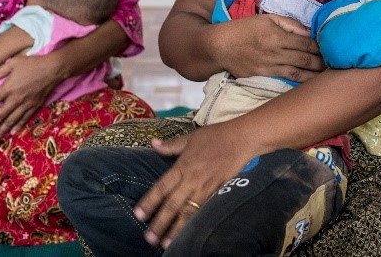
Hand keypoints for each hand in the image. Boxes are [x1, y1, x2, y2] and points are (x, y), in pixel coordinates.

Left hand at [0, 54, 60, 141]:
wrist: (54, 69)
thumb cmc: (33, 63)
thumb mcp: (14, 62)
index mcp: (8, 88)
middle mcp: (15, 99)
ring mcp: (26, 104)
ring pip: (11, 120)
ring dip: (2, 131)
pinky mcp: (35, 106)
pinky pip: (25, 118)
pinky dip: (18, 126)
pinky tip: (12, 133)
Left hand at [134, 124, 256, 247]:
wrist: (242, 139)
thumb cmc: (216, 136)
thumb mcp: (191, 137)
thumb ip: (171, 146)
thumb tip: (153, 144)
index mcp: (182, 166)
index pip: (161, 188)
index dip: (149, 202)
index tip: (138, 215)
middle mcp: (191, 181)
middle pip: (172, 205)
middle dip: (159, 223)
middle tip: (149, 238)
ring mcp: (205, 189)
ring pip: (187, 213)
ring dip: (176, 229)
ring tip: (166, 244)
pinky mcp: (218, 193)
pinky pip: (204, 211)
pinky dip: (195, 224)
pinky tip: (190, 234)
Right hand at [212, 13, 324, 81]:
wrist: (219, 46)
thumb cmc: (243, 29)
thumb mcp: (266, 18)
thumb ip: (288, 23)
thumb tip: (307, 31)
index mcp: (276, 35)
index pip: (305, 43)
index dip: (320, 47)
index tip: (332, 48)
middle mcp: (275, 52)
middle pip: (305, 59)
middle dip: (322, 62)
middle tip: (336, 64)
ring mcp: (269, 66)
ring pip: (298, 72)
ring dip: (314, 75)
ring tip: (328, 76)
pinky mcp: (263, 76)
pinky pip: (286, 78)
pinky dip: (300, 81)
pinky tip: (310, 83)